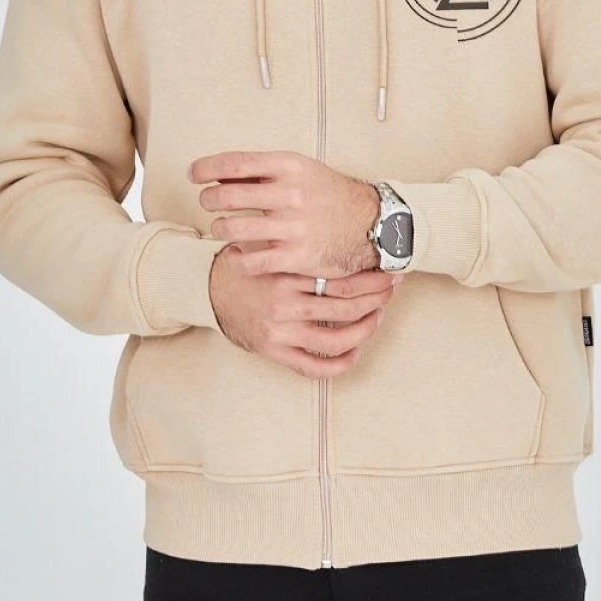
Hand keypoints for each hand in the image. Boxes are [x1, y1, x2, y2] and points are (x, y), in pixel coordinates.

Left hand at [189, 149, 380, 278]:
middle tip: (206, 202)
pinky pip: (251, 260)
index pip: (235, 163)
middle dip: (207, 200)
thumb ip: (263, 172)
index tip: (194, 174)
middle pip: (226, 196)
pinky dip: (239, 258)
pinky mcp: (296, 256)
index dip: (206, 168)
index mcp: (289, 167)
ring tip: (222, 228)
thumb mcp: (301, 171)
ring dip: (219, 229)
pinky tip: (240, 253)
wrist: (371, 223)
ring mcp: (293, 226)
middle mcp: (290, 194)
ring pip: (232, 229)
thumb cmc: (330, 195)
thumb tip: (220, 174)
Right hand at [208, 243, 403, 377]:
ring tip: (376, 317)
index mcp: (286, 273)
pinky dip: (340, 363)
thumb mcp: (272, 244)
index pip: (341, 278)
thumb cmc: (248, 264)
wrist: (209, 290)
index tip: (389, 271)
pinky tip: (354, 352)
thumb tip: (349, 234)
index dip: (372, 277)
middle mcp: (284, 304)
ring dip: (364, 330)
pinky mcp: (274, 352)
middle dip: (376, 299)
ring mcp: (279, 331)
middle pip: (345, 307)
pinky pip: (313, 367)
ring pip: (335, 339)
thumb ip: (301, 243)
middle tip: (391, 290)